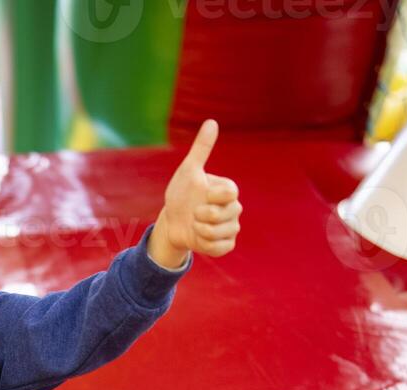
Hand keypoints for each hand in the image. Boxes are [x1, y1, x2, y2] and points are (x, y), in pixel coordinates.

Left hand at [149, 119, 241, 267]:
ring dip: (201, 231)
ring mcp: (232, 227)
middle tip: (194, 213)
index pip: (230, 194)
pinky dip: (205, 245)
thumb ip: (201, 148)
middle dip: (202, 216)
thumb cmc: (181, 193)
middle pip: (225, 215)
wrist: (172, 221)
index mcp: (228, 190)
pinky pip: (220, 248)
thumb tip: (211, 122)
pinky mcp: (227, 245)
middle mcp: (234, 208)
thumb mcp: (188, 170)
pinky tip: (199, 237)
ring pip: (221, 233)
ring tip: (195, 225)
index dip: (211, 197)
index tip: (200, 195)